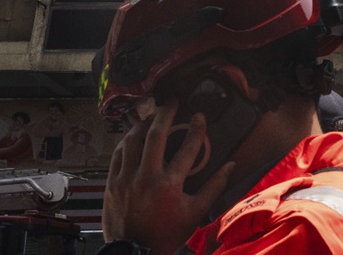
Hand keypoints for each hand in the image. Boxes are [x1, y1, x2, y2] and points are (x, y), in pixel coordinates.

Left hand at [103, 101, 233, 253]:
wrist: (134, 252)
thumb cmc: (166, 234)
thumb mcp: (195, 213)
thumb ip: (214, 187)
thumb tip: (230, 166)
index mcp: (170, 184)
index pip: (188, 148)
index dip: (196, 129)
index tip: (200, 116)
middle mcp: (146, 178)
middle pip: (155, 136)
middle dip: (165, 114)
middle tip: (172, 102)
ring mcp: (126, 179)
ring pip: (132, 141)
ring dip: (143, 125)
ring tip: (152, 116)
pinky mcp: (112, 184)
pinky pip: (117, 155)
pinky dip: (126, 142)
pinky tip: (133, 136)